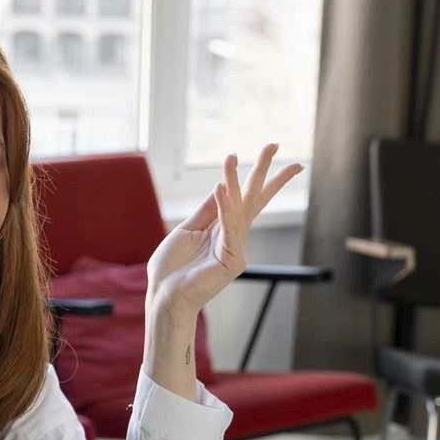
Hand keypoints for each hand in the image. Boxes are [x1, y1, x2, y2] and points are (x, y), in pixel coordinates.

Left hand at [145, 143, 303, 318]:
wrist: (164, 295)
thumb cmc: (172, 268)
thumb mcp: (187, 230)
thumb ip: (206, 211)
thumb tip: (220, 185)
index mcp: (223, 229)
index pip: (244, 198)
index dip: (252, 174)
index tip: (266, 152)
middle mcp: (234, 237)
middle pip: (254, 198)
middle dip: (265, 171)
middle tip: (274, 144)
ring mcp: (236, 249)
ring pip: (239, 208)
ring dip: (234, 182)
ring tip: (232, 159)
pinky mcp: (233, 260)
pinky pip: (229, 226)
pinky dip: (225, 207)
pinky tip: (220, 187)